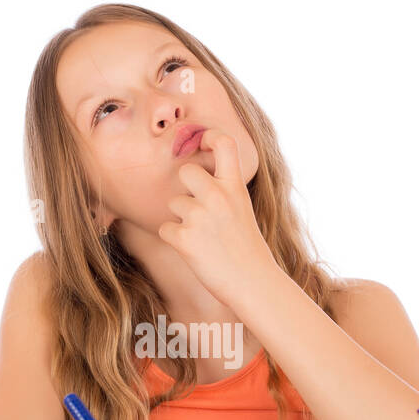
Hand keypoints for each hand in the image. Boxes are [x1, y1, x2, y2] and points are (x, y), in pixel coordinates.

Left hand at [157, 129, 279, 308]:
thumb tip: (198, 180)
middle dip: (185, 187)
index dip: (210, 136)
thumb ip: (224, 191)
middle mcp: (217, 196)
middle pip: (185, 171)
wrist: (253, 282)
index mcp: (235, 187)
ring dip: (181, 219)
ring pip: (173, 204)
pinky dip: (174, 240)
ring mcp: (199, 216)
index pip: (224, 143)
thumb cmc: (248, 249)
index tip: (203, 142)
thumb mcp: (243, 210)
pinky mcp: (184, 238)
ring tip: (202, 237)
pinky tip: (194, 250)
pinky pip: (165, 228)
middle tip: (196, 207)